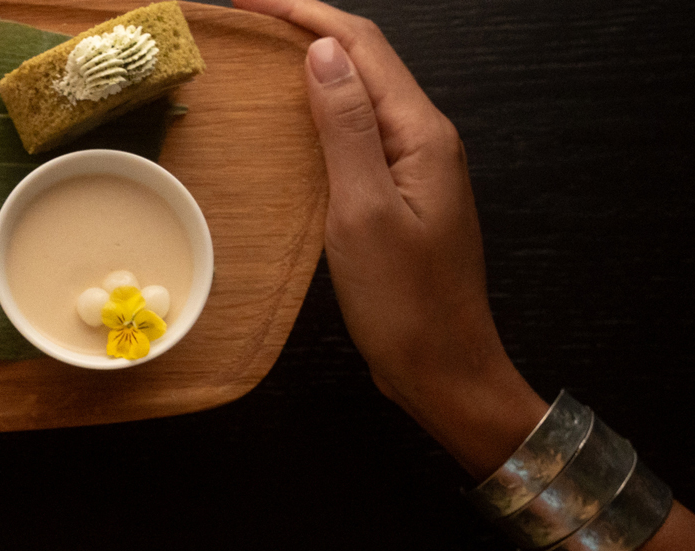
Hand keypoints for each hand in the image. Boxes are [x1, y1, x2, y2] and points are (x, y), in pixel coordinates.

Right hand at [234, 0, 546, 476]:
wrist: (445, 369)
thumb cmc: (405, 306)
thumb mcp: (363, 212)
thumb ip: (345, 128)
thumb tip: (323, 52)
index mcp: (421, 134)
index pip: (361, 45)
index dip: (306, 12)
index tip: (250, 2)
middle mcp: (427, 139)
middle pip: (367, 58)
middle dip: (309, 25)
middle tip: (249, 19)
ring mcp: (419, 167)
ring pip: (365, 91)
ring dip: (317, 62)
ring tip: (264, 53)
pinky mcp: (405, 194)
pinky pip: (364, 130)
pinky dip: (326, 107)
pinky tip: (298, 118)